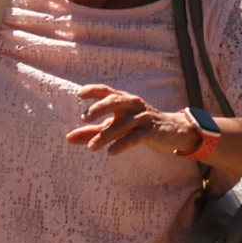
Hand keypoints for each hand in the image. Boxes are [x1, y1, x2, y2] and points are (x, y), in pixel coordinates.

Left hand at [68, 85, 185, 157]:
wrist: (173, 131)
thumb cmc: (139, 126)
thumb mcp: (116, 127)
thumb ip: (92, 132)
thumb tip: (68, 138)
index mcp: (125, 100)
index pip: (108, 91)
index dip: (94, 90)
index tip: (80, 94)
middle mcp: (133, 105)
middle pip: (115, 101)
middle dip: (99, 108)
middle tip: (85, 118)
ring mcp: (142, 118)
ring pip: (122, 123)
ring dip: (105, 135)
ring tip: (92, 147)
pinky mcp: (150, 132)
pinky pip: (134, 137)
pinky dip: (121, 144)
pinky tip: (110, 152)